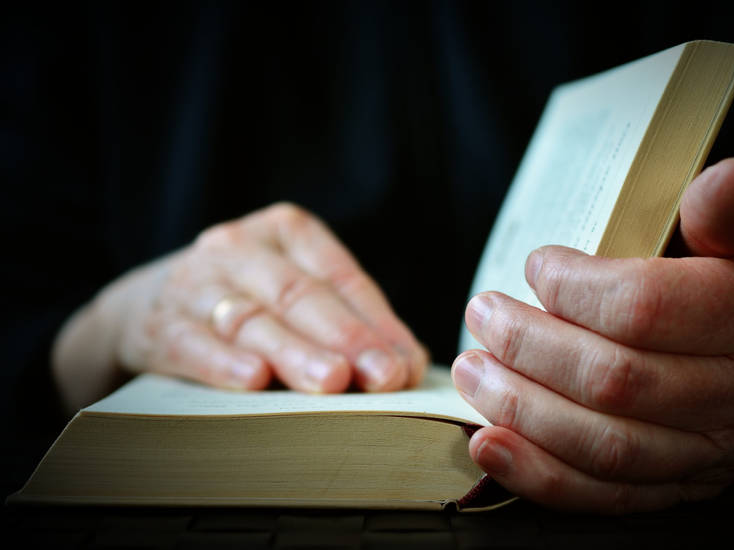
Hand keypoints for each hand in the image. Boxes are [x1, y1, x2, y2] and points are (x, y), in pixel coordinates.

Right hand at [54, 203, 427, 409]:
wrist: (144, 306)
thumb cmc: (245, 300)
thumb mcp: (294, 293)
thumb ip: (348, 321)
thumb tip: (408, 364)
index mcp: (286, 232)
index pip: (341, 277)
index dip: (377, 322)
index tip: (406, 364)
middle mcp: (239, 248)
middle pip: (300, 295)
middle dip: (346, 337)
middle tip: (383, 376)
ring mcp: (195, 283)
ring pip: (252, 319)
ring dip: (295, 353)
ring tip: (332, 381)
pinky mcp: (159, 323)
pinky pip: (193, 343)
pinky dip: (224, 362)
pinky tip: (254, 380)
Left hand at [452, 158, 733, 512]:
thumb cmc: (731, 279)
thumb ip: (725, 207)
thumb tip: (728, 179)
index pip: (649, 308)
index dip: (575, 290)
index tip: (536, 266)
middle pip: (618, 383)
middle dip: (531, 348)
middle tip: (482, 314)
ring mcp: (717, 455)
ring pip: (605, 447)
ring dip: (522, 409)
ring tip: (471, 371)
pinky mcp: (680, 490)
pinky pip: (602, 496)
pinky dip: (538, 475)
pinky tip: (489, 445)